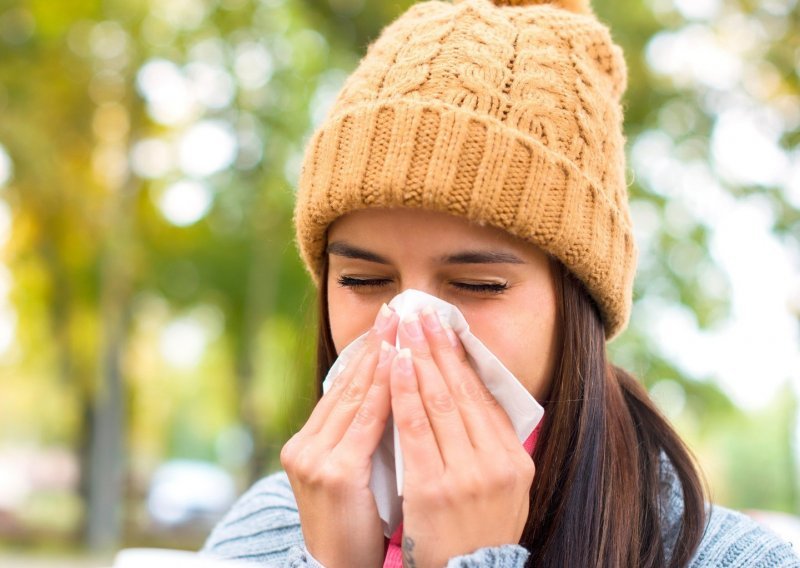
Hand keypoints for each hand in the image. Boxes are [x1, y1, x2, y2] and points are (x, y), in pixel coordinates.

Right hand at [280, 304, 398, 567]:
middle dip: (375, 345)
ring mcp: (316, 457)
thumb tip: (388, 395)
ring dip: (381, 358)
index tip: (389, 324)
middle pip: (347, 384)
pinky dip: (383, 390)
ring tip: (401, 326)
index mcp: (309, 443)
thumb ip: (359, 436)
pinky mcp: (335, 473)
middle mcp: (306, 444)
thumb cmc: (353, 525)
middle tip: (397, 311)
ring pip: (356, 396)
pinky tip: (399, 365)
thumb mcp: (349, 474)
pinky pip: (366, 422)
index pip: (343, 389)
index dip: (367, 354)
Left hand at [391, 307, 534, 567]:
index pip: (483, 396)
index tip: (445, 327)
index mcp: (514, 459)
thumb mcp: (503, 490)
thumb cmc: (477, 531)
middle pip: (461, 391)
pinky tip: (394, 365)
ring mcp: (466, 476)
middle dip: (437, 346)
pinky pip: (415, 430)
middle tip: (421, 312)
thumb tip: (474, 396)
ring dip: (418, 359)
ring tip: (405, 327)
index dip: (461, 357)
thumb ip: (492, 446)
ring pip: (438, 403)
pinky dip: (404, 393)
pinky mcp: (434, 489)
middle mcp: (496, 463)